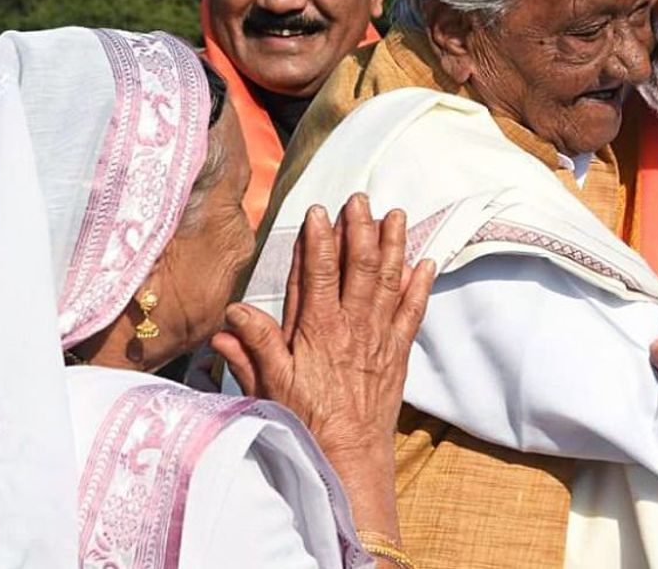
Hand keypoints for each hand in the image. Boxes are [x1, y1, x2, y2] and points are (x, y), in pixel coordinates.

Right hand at [212, 194, 434, 537]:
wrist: (348, 458)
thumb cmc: (305, 423)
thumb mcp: (269, 387)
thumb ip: (253, 347)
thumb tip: (230, 316)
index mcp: (317, 330)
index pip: (315, 274)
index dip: (316, 240)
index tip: (317, 211)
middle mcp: (351, 327)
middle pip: (357, 268)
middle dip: (359, 230)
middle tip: (360, 199)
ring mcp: (378, 337)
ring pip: (388, 281)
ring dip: (393, 246)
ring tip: (395, 214)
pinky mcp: (398, 352)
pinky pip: (412, 313)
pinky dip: (421, 287)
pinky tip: (427, 262)